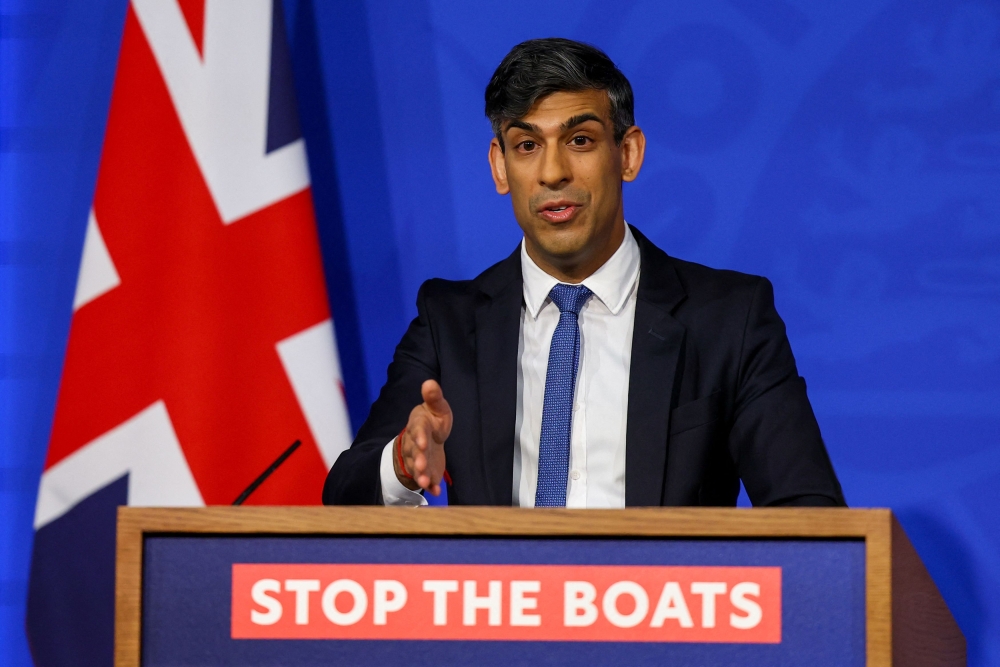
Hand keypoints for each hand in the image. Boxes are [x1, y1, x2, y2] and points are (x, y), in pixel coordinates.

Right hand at [394, 379, 451, 494]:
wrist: (426, 438)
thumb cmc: (432, 420)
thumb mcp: (436, 407)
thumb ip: (434, 398)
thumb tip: (429, 382)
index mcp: (419, 426)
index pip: (418, 430)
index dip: (419, 436)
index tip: (423, 442)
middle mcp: (415, 444)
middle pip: (414, 452)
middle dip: (418, 459)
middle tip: (421, 466)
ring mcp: (420, 459)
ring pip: (417, 468)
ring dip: (420, 475)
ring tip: (425, 482)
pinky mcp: (427, 471)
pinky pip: (427, 479)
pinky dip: (431, 486)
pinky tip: (436, 492)